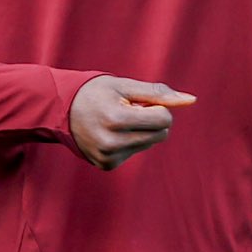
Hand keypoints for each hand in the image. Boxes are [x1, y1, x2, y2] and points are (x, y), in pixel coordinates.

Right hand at [69, 75, 194, 169]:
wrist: (60, 110)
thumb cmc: (95, 92)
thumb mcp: (125, 86)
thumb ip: (158, 93)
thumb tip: (191, 101)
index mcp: (117, 119)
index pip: (164, 120)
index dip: (158, 108)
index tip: (140, 103)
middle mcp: (112, 143)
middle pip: (160, 135)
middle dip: (152, 120)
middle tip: (128, 111)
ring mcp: (108, 157)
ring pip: (148, 144)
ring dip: (140, 131)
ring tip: (116, 122)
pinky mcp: (107, 165)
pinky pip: (134, 152)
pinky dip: (128, 142)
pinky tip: (110, 134)